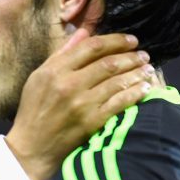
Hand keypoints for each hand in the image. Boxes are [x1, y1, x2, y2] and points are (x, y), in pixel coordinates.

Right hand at [5, 29, 152, 179]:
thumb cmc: (34, 109)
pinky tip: (144, 88)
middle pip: (108, 63)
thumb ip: (62, 53)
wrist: (32, 146)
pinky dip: (135, 93)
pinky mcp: (92, 122)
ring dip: (137, 73)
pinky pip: (119, 103)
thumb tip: (84, 32)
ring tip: (148, 69)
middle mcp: (69, 84)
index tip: (131, 40)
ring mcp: (82, 104)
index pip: (92, 47)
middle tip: (144, 55)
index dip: (116, 40)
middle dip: (131, 56)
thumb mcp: (39, 76)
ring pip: (117, 82)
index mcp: (55, 70)